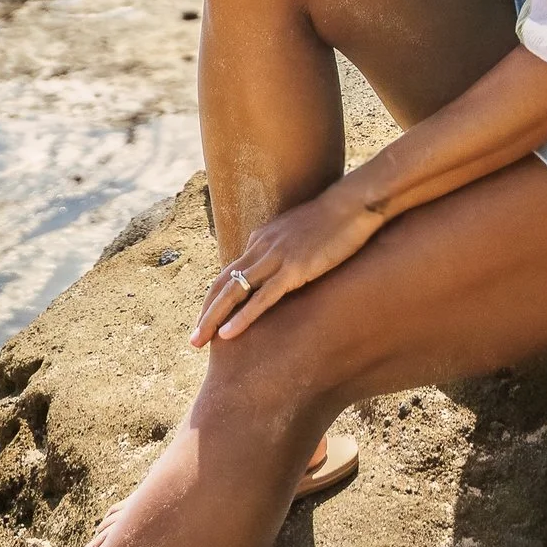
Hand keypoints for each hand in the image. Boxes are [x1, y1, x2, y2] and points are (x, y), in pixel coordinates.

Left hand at [191, 182, 384, 346]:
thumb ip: (286, 250)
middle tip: (193, 339)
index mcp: (261, 238)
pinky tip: (228, 334)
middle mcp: (261, 246)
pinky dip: (242, 317)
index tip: (208, 320)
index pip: (230, 272)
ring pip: (233, 292)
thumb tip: (282, 271)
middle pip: (222, 283)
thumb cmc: (335, 219)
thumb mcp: (300, 233)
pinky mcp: (294, 269)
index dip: (216, 298)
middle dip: (205, 312)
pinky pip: (261, 298)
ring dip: (213, 319)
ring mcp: (276, 257)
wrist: (353, 204)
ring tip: (198, 342)